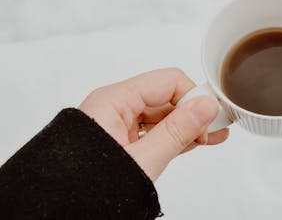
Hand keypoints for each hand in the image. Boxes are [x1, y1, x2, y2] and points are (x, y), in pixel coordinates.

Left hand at [79, 68, 228, 180]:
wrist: (58, 212)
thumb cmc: (87, 187)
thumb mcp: (142, 160)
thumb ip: (176, 131)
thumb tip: (205, 106)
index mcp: (114, 100)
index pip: (167, 81)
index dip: (193, 96)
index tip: (211, 116)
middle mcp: (115, 107)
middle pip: (166, 97)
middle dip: (192, 112)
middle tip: (216, 127)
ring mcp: (118, 125)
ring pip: (162, 116)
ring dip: (187, 126)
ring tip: (212, 136)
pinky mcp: (122, 140)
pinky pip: (154, 131)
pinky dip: (174, 137)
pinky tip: (194, 141)